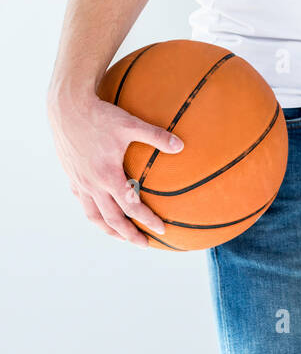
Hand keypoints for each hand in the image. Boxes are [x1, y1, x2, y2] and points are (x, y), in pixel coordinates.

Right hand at [46, 90, 183, 245]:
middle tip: (145, 244)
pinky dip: (93, 213)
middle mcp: (92, 184)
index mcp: (107, 175)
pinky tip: (100, 213)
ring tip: (121, 237)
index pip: (130, 207)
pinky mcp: (71, 176)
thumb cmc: (101, 115)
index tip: (161, 230)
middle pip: (112, 220)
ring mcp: (80, 182)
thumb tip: (181, 145)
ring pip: (93, 216)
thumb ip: (157, 136)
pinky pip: (82, 203)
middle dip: (129, 235)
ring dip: (109, 230)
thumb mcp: (130, 124)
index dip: (147, 220)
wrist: (67, 108)